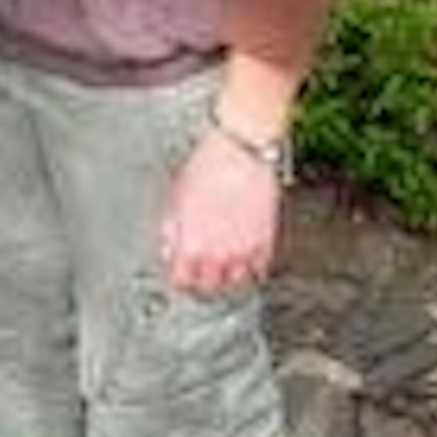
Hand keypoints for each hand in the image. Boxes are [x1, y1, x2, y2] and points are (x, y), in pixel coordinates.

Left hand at [159, 133, 279, 296]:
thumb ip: (173, 228)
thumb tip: (171, 246)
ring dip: (230, 274)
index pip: (182, 280)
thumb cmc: (208, 167)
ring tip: (226, 264)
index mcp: (191, 245)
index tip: (183, 270)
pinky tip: (248, 257)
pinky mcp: (265, 242)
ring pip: (236, 281)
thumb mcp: (178, 197)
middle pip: (209, 285)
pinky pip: (260, 268)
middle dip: (204, 277)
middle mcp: (217, 255)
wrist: (241, 152)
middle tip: (204, 268)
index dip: (181, 275)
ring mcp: (243, 251)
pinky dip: (253, 266)